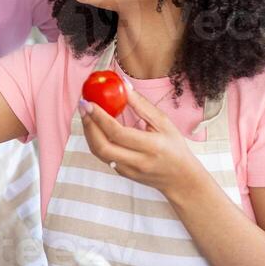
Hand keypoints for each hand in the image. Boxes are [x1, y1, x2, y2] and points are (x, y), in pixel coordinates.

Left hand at [79, 87, 201, 196]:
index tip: (89, 102)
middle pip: (102, 147)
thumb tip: (123, 86)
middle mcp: (138, 161)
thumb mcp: (164, 123)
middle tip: (83, 106)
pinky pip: (104, 157)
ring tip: (86, 115)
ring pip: (99, 153)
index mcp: (151, 147)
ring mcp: (129, 170)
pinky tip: (95, 127)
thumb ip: (142, 106)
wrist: (181, 179)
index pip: (118, 133)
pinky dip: (96, 141)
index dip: (100, 117)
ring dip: (89, 133)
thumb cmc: (175, 147)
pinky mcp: (123, 174)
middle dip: (89, 125)